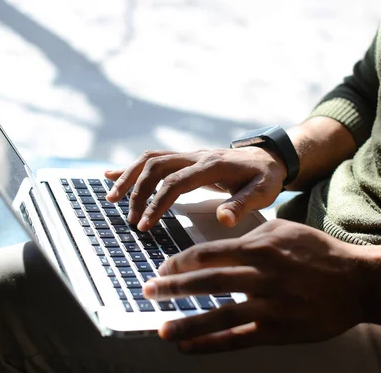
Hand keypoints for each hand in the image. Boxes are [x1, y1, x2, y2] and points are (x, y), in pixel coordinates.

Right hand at [104, 148, 286, 230]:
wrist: (269, 158)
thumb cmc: (265, 177)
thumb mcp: (263, 192)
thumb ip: (243, 204)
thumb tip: (224, 218)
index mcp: (212, 166)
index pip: (176, 182)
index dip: (157, 203)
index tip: (145, 225)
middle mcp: (196, 156)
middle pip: (156, 167)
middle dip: (138, 192)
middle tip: (131, 221)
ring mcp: (189, 155)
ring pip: (150, 160)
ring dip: (129, 177)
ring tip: (111, 198)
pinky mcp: (185, 159)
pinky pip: (154, 160)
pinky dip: (132, 168)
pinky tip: (112, 175)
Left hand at [142, 219, 368, 352]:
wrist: (357, 281)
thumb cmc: (320, 252)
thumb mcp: (286, 230)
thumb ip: (253, 233)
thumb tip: (225, 239)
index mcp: (259, 247)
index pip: (208, 254)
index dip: (180, 262)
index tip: (162, 268)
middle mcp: (260, 275)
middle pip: (206, 282)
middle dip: (172, 287)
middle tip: (147, 291)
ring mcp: (269, 304)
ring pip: (218, 314)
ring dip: (186, 322)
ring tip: (161, 328)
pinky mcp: (279, 329)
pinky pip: (238, 339)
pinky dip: (211, 344)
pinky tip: (189, 347)